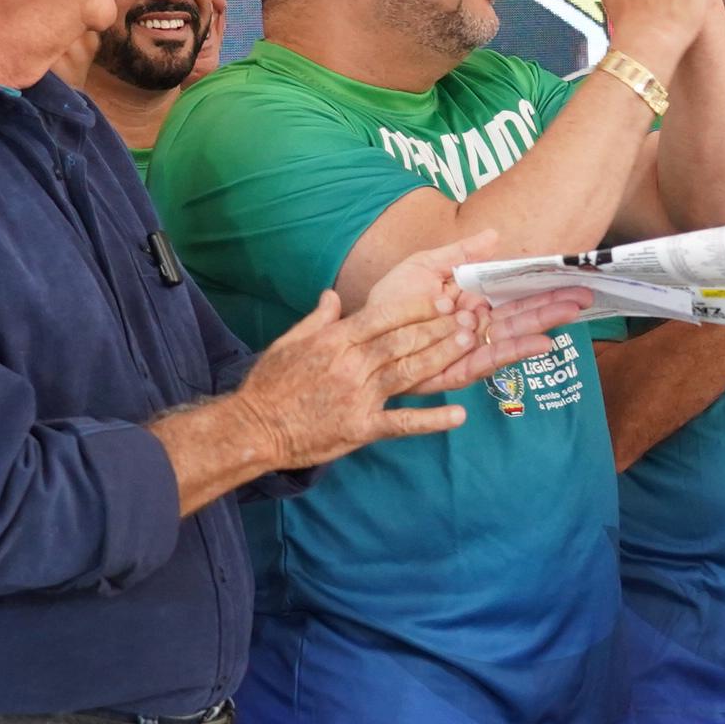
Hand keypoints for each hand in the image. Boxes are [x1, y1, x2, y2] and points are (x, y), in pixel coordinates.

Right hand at [230, 278, 497, 471]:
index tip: (442, 298)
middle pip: (403, 342)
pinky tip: (458, 415)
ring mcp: (358, 396)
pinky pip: (402, 422)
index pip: (383, 317)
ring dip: (441, 358)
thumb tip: (333, 295)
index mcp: (334, 340)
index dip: (417, 307)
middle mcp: (351, 365)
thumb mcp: (289, 342)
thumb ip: (317, 318)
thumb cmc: (270, 384)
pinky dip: (431, 419)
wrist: (254, 428)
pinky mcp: (361, 427)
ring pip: (408, 373)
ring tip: (469, 345)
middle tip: (470, 318)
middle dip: (439, 328)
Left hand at [351, 232, 589, 397]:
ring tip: (571, 314)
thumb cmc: (389, 299)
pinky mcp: (455, 371)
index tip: (570, 276)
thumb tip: (496, 234)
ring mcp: (467, 349)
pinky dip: (514, 351)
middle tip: (586, 295)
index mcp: (471, 301)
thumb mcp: (425, 266)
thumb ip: (461, 254)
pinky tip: (540, 342)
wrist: (358, 329)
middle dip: (552, 305)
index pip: (513, 293)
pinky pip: (488, 361)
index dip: (541, 286)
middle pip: (519, 315)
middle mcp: (475, 327)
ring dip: (542, 325)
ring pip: (511, 336)